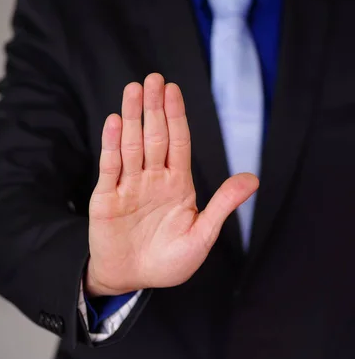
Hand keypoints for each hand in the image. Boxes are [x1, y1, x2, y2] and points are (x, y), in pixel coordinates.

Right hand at [87, 73, 257, 295]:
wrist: (133, 280)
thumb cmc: (168, 262)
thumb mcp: (201, 236)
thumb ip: (222, 205)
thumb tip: (253, 179)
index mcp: (177, 184)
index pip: (177, 142)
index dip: (176, 116)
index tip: (174, 90)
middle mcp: (152, 179)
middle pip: (153, 137)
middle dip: (154, 108)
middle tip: (154, 78)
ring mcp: (128, 186)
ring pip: (130, 145)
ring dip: (132, 117)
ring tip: (133, 90)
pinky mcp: (106, 198)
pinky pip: (110, 167)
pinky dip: (111, 144)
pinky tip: (115, 121)